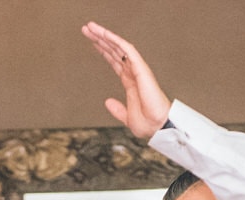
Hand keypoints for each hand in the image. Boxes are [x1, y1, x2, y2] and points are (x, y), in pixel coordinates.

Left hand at [82, 22, 169, 139]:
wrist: (158, 127)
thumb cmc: (148, 123)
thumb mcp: (127, 117)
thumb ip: (117, 109)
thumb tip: (107, 102)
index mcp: (130, 82)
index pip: (115, 61)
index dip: (104, 51)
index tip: (93, 42)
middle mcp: (133, 73)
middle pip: (114, 51)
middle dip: (100, 39)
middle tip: (87, 29)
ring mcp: (137, 69)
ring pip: (119, 47)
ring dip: (104, 35)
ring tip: (90, 27)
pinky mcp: (141, 68)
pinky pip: (127, 50)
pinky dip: (116, 41)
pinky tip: (105, 34)